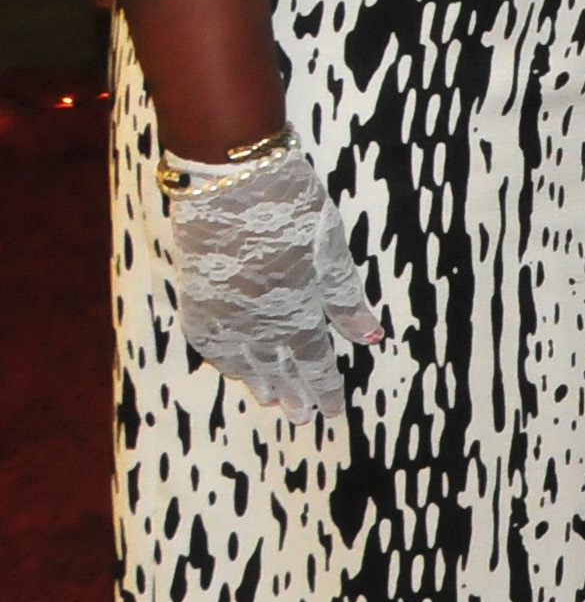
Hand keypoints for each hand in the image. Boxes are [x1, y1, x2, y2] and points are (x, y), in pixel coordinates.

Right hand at [162, 142, 380, 416]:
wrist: (228, 183)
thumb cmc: (293, 209)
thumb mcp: (332, 251)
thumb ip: (346, 298)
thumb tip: (370, 337)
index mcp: (296, 312)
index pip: (315, 363)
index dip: (325, 389)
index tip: (333, 414)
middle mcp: (256, 323)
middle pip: (278, 367)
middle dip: (293, 392)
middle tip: (300, 418)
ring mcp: (222, 313)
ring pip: (243, 360)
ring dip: (258, 381)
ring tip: (270, 400)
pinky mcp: (196, 298)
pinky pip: (211, 342)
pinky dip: (224, 359)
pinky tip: (232, 367)